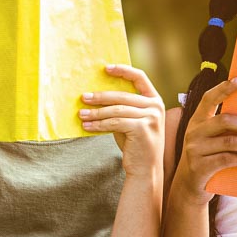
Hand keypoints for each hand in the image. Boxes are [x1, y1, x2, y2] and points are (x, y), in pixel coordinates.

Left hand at [80, 64, 164, 178]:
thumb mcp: (131, 121)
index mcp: (154, 100)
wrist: (145, 169)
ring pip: (116, 110)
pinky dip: (99, 124)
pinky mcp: (142, 128)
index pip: (140, 77)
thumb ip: (122, 107)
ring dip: (96, 112)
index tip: (105, 68)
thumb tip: (95, 95)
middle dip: (100, 97)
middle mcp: (156, 106)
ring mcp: (151, 117)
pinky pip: (114, 122)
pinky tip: (87, 125)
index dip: (123, 71)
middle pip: (122, 95)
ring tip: (81, 114)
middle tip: (83, 97)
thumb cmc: (135, 143)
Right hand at [170, 76, 236, 204]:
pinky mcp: (199, 166)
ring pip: (229, 141)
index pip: (208, 99)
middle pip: (224, 120)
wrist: (190, 185)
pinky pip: (225, 159)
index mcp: (197, 121)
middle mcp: (193, 132)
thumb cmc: (208, 157)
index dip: (223, 89)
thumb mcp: (210, 139)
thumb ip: (224, 129)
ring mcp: (194, 149)